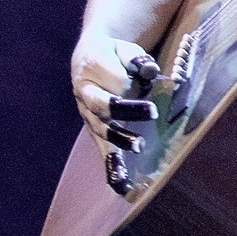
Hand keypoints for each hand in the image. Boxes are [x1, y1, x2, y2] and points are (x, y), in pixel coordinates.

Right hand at [71, 34, 159, 175]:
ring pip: (102, 130)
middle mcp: (85, 92)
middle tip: (151, 112)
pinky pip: (103, 151)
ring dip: (120, 139)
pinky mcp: (96, 132)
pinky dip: (112, 169)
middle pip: (102, 104)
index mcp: (91, 67)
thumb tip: (150, 71)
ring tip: (138, 146)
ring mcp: (89, 115)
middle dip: (126, 109)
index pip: (113, 79)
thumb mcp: (126, 49)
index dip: (130, 80)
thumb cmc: (113, 55)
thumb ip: (137, 59)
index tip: (147, 75)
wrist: (88, 58)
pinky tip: (121, 186)